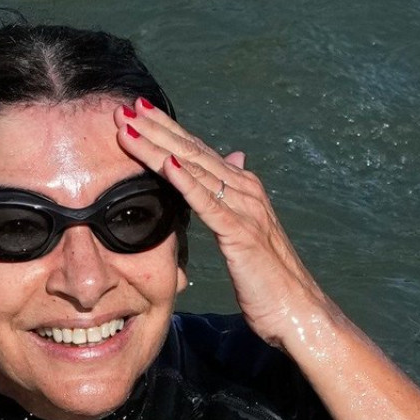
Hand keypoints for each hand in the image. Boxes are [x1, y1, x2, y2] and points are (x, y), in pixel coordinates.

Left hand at [114, 100, 327, 347]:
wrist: (297, 311)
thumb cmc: (268, 279)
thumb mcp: (246, 230)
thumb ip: (234, 196)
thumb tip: (234, 157)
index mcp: (242, 189)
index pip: (196, 152)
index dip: (165, 131)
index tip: (135, 113)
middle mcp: (245, 190)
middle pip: (191, 151)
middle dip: (155, 129)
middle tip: (122, 108)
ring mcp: (245, 208)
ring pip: (194, 169)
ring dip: (159, 146)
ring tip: (129, 127)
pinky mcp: (241, 233)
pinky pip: (208, 202)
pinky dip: (187, 181)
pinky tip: (166, 163)